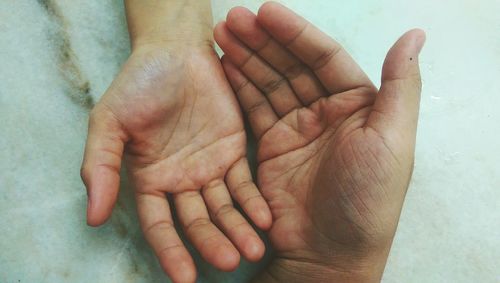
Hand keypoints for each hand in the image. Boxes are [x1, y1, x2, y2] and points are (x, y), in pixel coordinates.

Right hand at [80, 42, 271, 281]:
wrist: (175, 51)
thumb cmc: (138, 85)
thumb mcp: (109, 123)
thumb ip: (100, 167)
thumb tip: (93, 218)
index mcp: (150, 181)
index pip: (159, 225)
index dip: (170, 251)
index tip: (184, 278)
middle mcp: (181, 182)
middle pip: (197, 222)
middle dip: (212, 243)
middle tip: (229, 262)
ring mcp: (209, 169)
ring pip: (225, 208)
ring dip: (238, 229)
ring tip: (253, 249)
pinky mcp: (234, 152)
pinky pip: (245, 183)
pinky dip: (254, 201)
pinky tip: (265, 217)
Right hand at [215, 2, 424, 281]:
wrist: (330, 255)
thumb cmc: (366, 201)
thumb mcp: (393, 142)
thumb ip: (401, 86)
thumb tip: (415, 33)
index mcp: (359, 103)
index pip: (323, 56)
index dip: (295, 33)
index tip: (265, 11)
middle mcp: (327, 111)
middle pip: (292, 65)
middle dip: (263, 40)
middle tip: (232, 17)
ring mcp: (297, 128)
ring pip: (270, 82)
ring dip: (247, 57)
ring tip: (221, 33)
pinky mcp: (272, 147)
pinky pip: (255, 108)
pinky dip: (239, 86)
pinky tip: (224, 65)